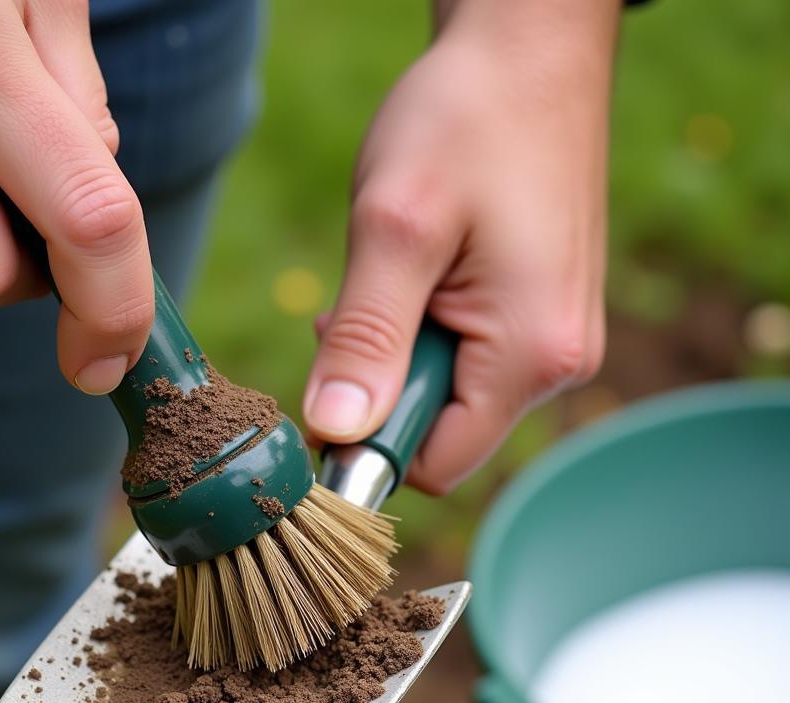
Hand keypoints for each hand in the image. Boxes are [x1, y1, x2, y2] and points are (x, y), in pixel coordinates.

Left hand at [303, 0, 619, 492]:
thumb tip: (334, 431)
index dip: (369, 442)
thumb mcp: (395, 228)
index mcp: (531, 354)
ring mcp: (555, 341)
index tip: (331, 379)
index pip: (435, 463)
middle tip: (365, 301)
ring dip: (402, 353)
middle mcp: (559, 363)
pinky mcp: (540, 318)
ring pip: (450, 396)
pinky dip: (428, 331)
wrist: (529, 50)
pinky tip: (425, 271)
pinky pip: (469, 360)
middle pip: (443, 434)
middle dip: (385, 387)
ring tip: (400, 272)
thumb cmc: (467, 120)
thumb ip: (364, 337)